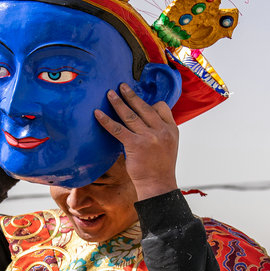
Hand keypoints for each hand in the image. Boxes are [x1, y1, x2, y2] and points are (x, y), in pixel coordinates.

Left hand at [94, 83, 178, 200]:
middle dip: (131, 95)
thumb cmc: (160, 167)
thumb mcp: (169, 145)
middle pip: (144, 107)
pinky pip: (118, 129)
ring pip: (130, 115)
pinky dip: (106, 120)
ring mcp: (149, 137)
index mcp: (171, 129)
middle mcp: (161, 131)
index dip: (150, 103)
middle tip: (122, 86)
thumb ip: (160, 131)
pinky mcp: (135, 145)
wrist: (158, 185)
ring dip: (118, 102)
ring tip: (110, 94)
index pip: (162, 107)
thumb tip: (144, 121)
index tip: (141, 101)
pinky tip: (98, 114)